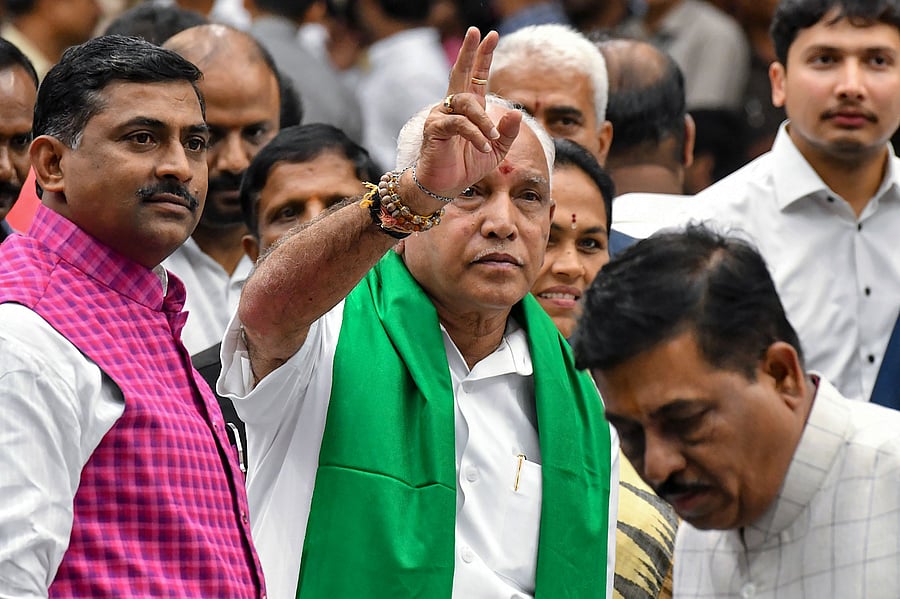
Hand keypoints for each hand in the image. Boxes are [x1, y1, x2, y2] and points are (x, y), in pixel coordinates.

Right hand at [414, 27, 521, 199]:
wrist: (445, 187)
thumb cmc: (467, 166)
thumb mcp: (496, 149)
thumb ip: (507, 132)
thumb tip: (517, 111)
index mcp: (469, 108)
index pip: (477, 76)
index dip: (483, 56)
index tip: (491, 35)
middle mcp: (453, 106)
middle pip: (461, 73)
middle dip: (470, 53)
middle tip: (477, 32)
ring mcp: (441, 115)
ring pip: (467, 103)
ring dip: (484, 120)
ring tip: (492, 137)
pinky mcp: (434, 129)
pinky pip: (459, 124)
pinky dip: (475, 134)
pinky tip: (483, 145)